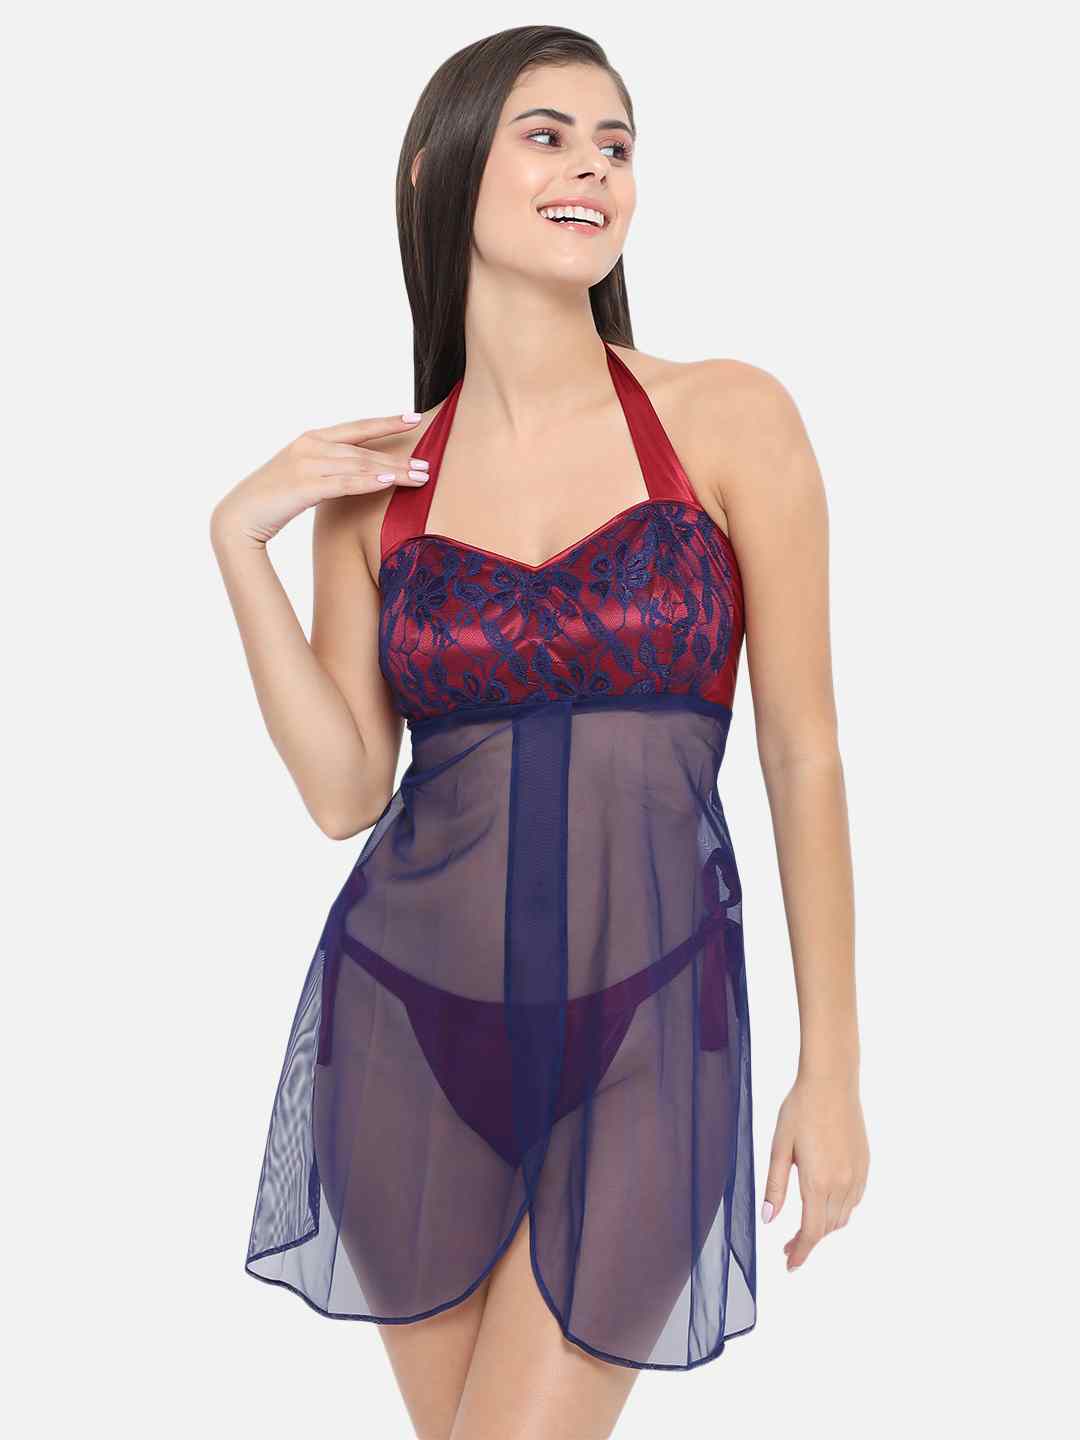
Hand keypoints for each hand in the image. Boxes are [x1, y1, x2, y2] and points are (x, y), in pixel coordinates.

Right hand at [210, 411, 429, 548]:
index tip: (414, 417)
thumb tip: (357, 472)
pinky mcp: (304, 485)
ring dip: (393, 470)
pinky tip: (389, 482)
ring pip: (359, 464)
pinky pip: (343, 482)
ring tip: (420, 477)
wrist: (238, 519)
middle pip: (364, 449)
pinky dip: (367, 481)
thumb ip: (327, 469)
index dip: (386, 421)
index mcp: (310, 438)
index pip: (357, 428)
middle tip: (428, 464)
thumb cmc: (272, 501)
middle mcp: (310, 445)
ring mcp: (306, 464)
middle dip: (398, 456)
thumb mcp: (303, 477)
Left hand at [760, 1070, 868, 1270]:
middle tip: (788, 1246)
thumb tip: (768, 1220)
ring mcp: (857, 1175)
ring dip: (824, 1227)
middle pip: (826, 1228)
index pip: (811, 1231)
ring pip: (842, 1216)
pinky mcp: (865, 1165)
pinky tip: (825, 1204)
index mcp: (817, 1181)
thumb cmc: (800, 1110)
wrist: (832, 1082)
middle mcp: (842, 1183)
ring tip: (804, 1228)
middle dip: (808, 1241)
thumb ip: (775, 1186)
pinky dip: (839, 1210)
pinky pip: (854, 1200)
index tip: (790, 1264)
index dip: (800, 1252)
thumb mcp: (779, 1147)